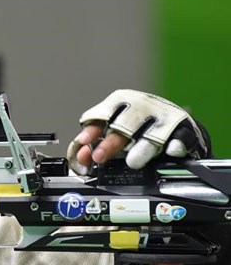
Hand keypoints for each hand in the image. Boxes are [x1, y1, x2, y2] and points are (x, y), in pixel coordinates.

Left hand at [68, 89, 207, 174]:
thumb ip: (96, 144)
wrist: (176, 127)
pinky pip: (181, 137)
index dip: (93, 128)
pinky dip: (175, 144)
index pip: (105, 112)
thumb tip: (81, 156)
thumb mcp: (115, 132)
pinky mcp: (184, 131)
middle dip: (111, 142)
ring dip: (142, 148)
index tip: (84, 141)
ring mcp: (165, 118)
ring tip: (132, 162)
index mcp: (123, 103)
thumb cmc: (139, 128)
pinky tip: (170, 150)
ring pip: (152, 133)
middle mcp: (144, 107)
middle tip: (99, 157)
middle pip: (125, 125)